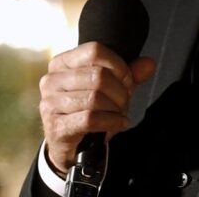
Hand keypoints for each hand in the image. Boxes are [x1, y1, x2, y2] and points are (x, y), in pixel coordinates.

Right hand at [39, 41, 156, 175]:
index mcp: (62, 63)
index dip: (118, 66)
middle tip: (125, 102)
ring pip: (95, 98)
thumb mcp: (110, 89)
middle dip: (120, 91)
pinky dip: (111, 121)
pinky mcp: (55, 126)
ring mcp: (50, 103)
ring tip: (119, 113)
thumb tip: (149, 64)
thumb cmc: (88, 111)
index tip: (127, 81)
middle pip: (98, 76)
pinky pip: (90, 119)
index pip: (94, 51)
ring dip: (115, 108)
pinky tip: (119, 123)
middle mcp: (51, 80)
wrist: (71, 147)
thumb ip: (129, 75)